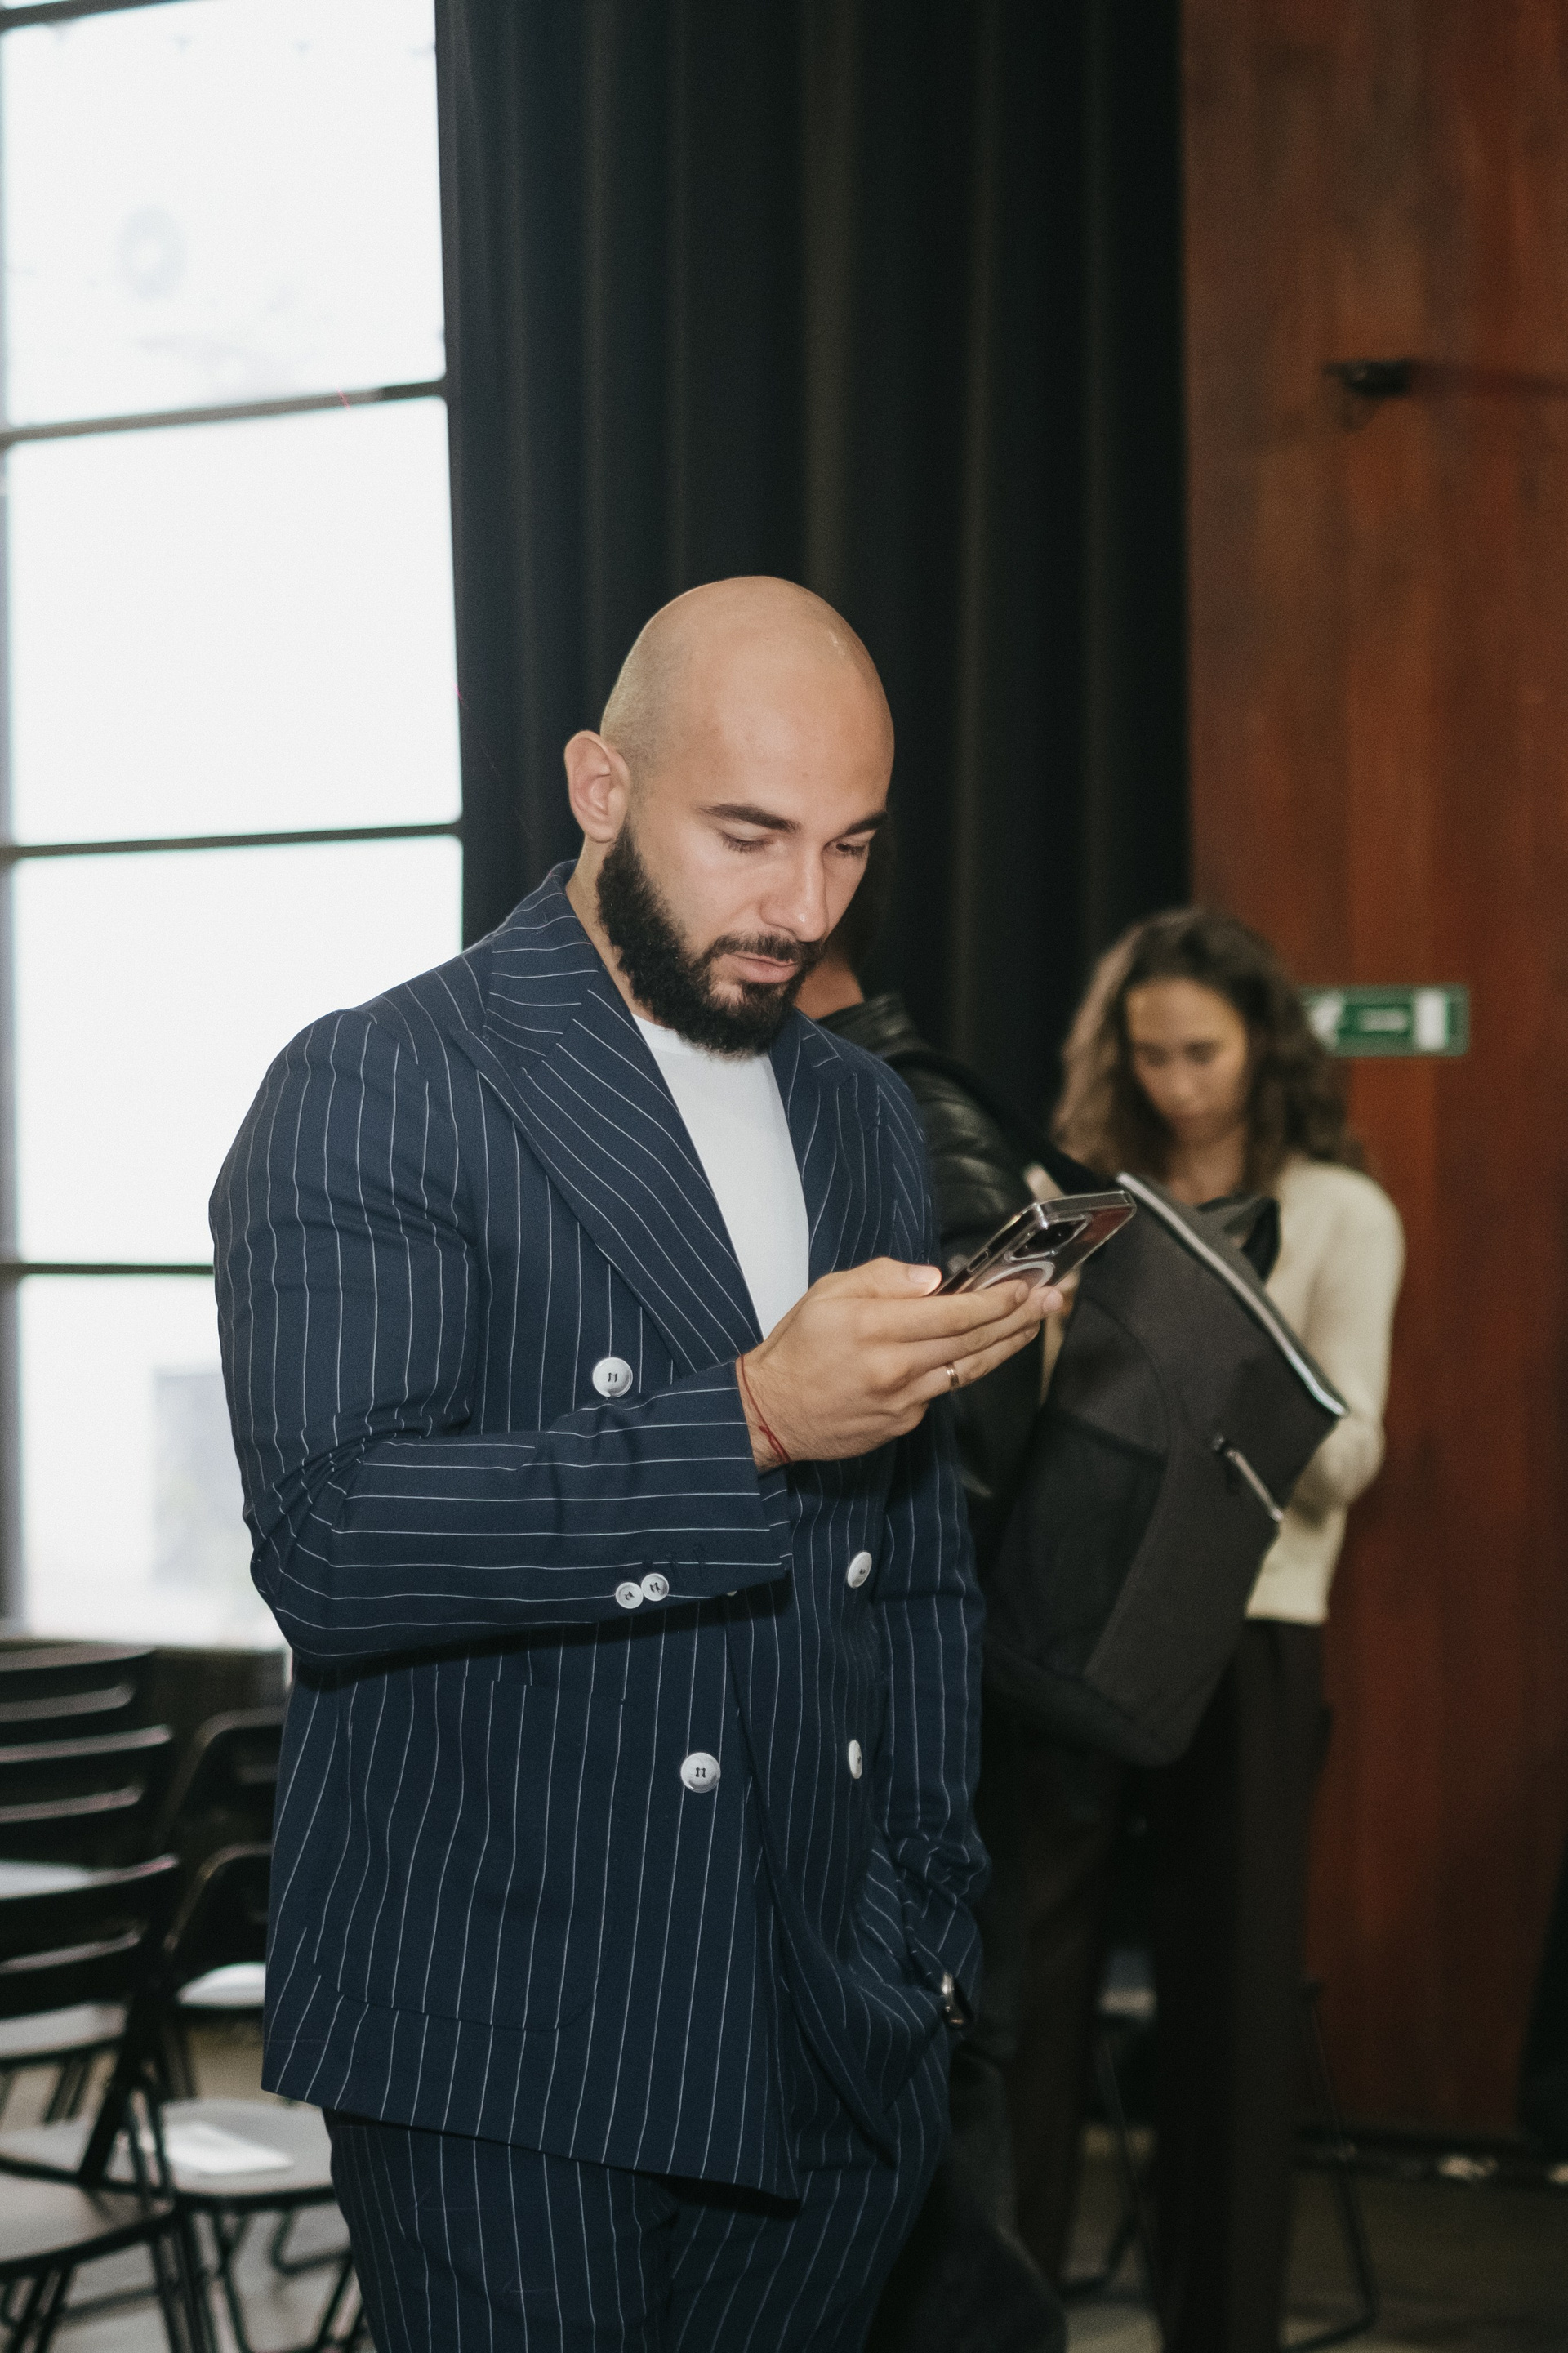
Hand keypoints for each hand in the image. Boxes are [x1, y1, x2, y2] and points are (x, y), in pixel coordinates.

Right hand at [737, 1258, 1060, 1470]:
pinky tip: (980, 1352)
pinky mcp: (904, 1422)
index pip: (954, 1312)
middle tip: (1051, 1301)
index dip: (996, 1299)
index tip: (1023, 1286)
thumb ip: (882, 1279)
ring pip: (969, 1370)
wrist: (771, 1413)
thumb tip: (934, 1280)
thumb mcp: (827, 1293)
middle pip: (972, 1340)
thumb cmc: (798, 1348)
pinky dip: (962, 1370)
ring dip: (1007, 1346)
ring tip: (1035, 1325)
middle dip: (1018, 1318)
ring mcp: (903, 1400)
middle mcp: (895, 1366)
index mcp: (874, 1327)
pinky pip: (942, 1392)